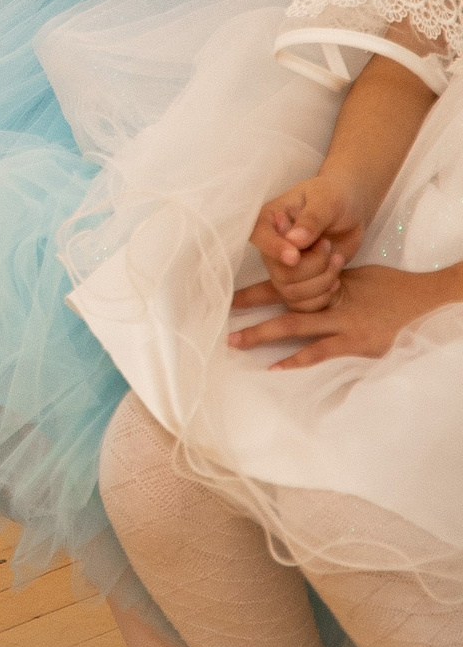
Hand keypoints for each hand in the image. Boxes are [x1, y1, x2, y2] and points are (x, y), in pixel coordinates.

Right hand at [238, 166, 375, 316]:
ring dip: (322, 280)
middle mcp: (273, 247)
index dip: (274, 250)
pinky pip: (303, 305)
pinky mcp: (301, 283)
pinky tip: (337, 278)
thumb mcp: (327, 201)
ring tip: (336, 258)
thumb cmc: (335, 196)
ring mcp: (285, 268)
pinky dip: (324, 296)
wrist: (352, 209)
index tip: (295, 256)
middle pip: (279, 273)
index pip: (258, 237)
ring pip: (292, 292)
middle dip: (312, 265)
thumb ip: (311, 219)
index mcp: (271, 220)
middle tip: (328, 245)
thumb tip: (294, 240)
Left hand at [241, 260, 458, 369]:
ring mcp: (343, 324)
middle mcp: (330, 301)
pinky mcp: (356, 345)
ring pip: (296, 329)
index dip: (255, 292)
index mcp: (327, 282)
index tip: (226, 298)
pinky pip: (321, 354)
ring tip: (238, 343)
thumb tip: (299, 283)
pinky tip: (276, 369)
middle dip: (251, 315)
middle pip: (282, 306)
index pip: (284, 284)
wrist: (423, 299)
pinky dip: (297, 362)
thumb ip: (325, 283)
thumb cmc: (390, 287)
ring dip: (264, 336)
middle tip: (223, 325)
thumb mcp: (354, 277)